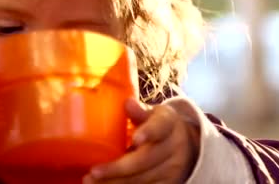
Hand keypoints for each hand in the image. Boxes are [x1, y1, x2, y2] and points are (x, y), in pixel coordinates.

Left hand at [83, 99, 200, 183]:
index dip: (148, 133)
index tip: (136, 139)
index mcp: (169, 123)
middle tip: (94, 172)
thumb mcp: (154, 114)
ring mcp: (173, 169)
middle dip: (118, 169)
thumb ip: (139, 112)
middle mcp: (174, 147)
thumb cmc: (161, 125)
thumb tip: (127, 103)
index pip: (159, 127)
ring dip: (115, 183)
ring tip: (91, 181)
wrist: (187, 144)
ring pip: (143, 179)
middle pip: (146, 160)